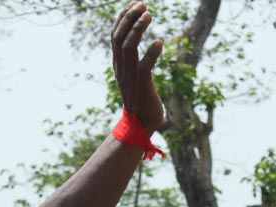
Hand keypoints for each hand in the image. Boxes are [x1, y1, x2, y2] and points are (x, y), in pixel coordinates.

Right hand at [112, 2, 163, 132]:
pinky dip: (151, 53)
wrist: (140, 125)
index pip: (115, 36)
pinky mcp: (141, 86)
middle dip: (129, 18)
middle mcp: (121, 68)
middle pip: (120, 37)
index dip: (123, 18)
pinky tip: (159, 42)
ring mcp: (130, 77)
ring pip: (129, 48)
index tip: (134, 4)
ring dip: (138, 29)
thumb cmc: (140, 99)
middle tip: (143, 4)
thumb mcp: (132, 76)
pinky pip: (144, 67)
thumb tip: (135, 45)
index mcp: (118, 64)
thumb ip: (132, 60)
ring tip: (149, 14)